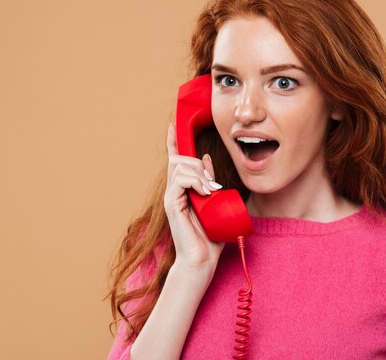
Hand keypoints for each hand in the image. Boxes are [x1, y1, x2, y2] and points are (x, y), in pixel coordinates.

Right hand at [164, 123, 224, 271]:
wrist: (201, 260)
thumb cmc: (209, 236)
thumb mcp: (215, 202)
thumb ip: (209, 181)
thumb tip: (206, 159)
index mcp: (182, 189)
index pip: (175, 160)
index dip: (173, 142)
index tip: (172, 126)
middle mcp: (173, 191)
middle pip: (180, 160)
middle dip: (198, 164)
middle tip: (213, 185)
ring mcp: (171, 197)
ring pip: (180, 167)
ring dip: (200, 174)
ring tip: (211, 192)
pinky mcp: (171, 204)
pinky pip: (180, 180)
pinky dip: (195, 181)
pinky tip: (205, 193)